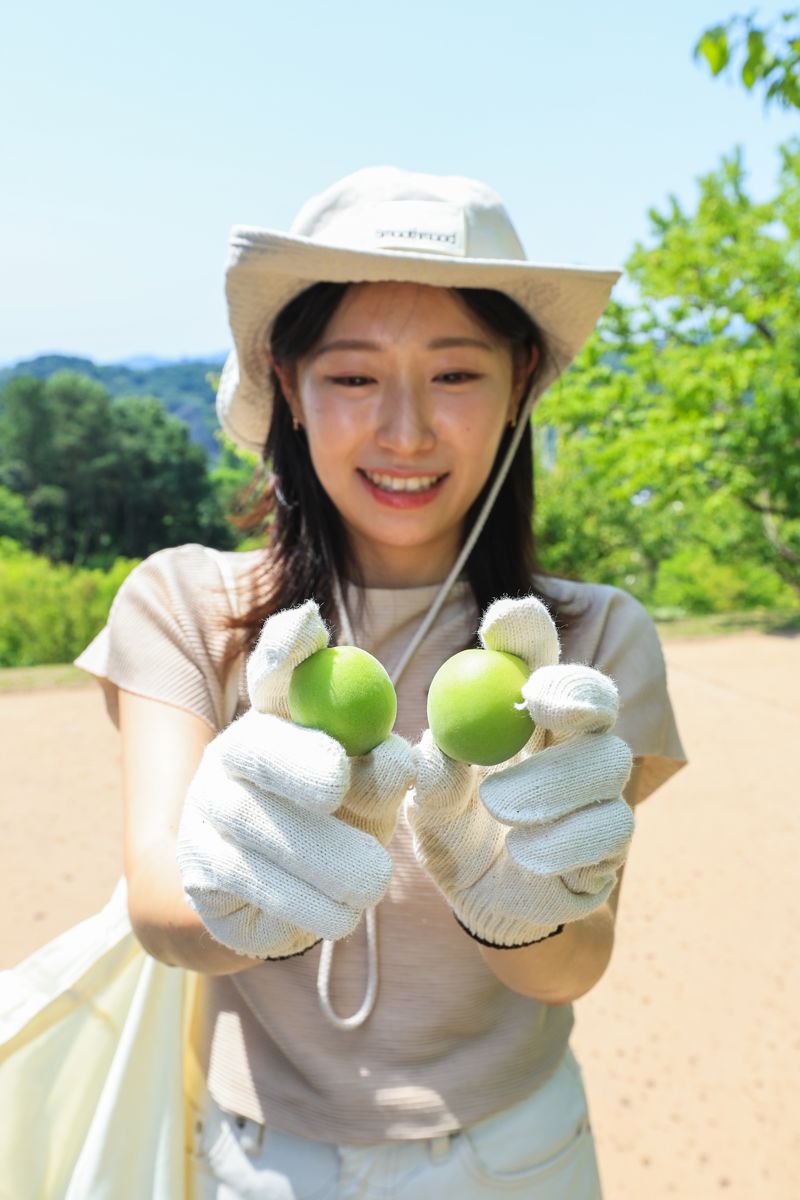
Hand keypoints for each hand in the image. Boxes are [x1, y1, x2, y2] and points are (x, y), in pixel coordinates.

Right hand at [177, 601, 413, 958]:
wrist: (268, 904)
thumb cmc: (334, 826)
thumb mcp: (366, 792)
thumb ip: (381, 769)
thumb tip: (405, 760)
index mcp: (276, 720)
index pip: (276, 672)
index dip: (287, 646)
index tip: (309, 623)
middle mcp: (232, 753)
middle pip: (257, 747)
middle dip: (296, 759)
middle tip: (336, 779)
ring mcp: (206, 810)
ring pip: (258, 825)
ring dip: (322, 855)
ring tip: (372, 879)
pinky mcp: (198, 871)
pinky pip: (252, 885)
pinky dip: (306, 904)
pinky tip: (338, 912)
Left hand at [407, 597, 633, 947]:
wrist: (481, 904)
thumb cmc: (453, 832)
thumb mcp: (429, 806)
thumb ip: (433, 779)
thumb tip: (436, 748)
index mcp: (526, 714)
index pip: (537, 657)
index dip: (527, 631)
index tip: (500, 621)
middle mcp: (573, 742)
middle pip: (598, 697)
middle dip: (572, 690)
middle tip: (532, 700)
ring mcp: (602, 792)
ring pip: (608, 763)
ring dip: (550, 781)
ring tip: (497, 806)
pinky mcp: (613, 844)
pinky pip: (609, 829)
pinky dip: (563, 840)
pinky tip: (524, 854)